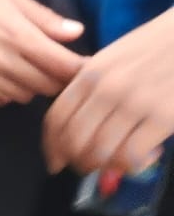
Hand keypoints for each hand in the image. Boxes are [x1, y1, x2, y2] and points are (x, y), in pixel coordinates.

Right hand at [0, 0, 83, 108]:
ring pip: (23, 96)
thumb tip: (76, 32)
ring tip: (29, 69)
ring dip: (32, 86)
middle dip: (59, 78)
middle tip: (58, 66)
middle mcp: (0, 60)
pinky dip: (4, 94)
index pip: (64, 67)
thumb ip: (44, 18)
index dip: (81, 69)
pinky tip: (3, 78)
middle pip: (47, 86)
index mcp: (18, 35)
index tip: (86, 65)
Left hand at [44, 8, 173, 176]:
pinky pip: (132, 155)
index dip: (51, 146)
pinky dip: (130, 165)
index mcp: (90, 73)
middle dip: (75, 161)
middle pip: (74, 139)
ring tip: (112, 165)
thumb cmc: (156, 47)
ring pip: (100, 152)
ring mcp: (135, 103)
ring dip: (102, 167)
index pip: (56, 117)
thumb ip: (91, 85)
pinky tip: (140, 158)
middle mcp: (107, 88)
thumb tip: (74, 122)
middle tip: (85, 168)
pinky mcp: (163, 117)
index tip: (55, 160)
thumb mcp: (113, 57)